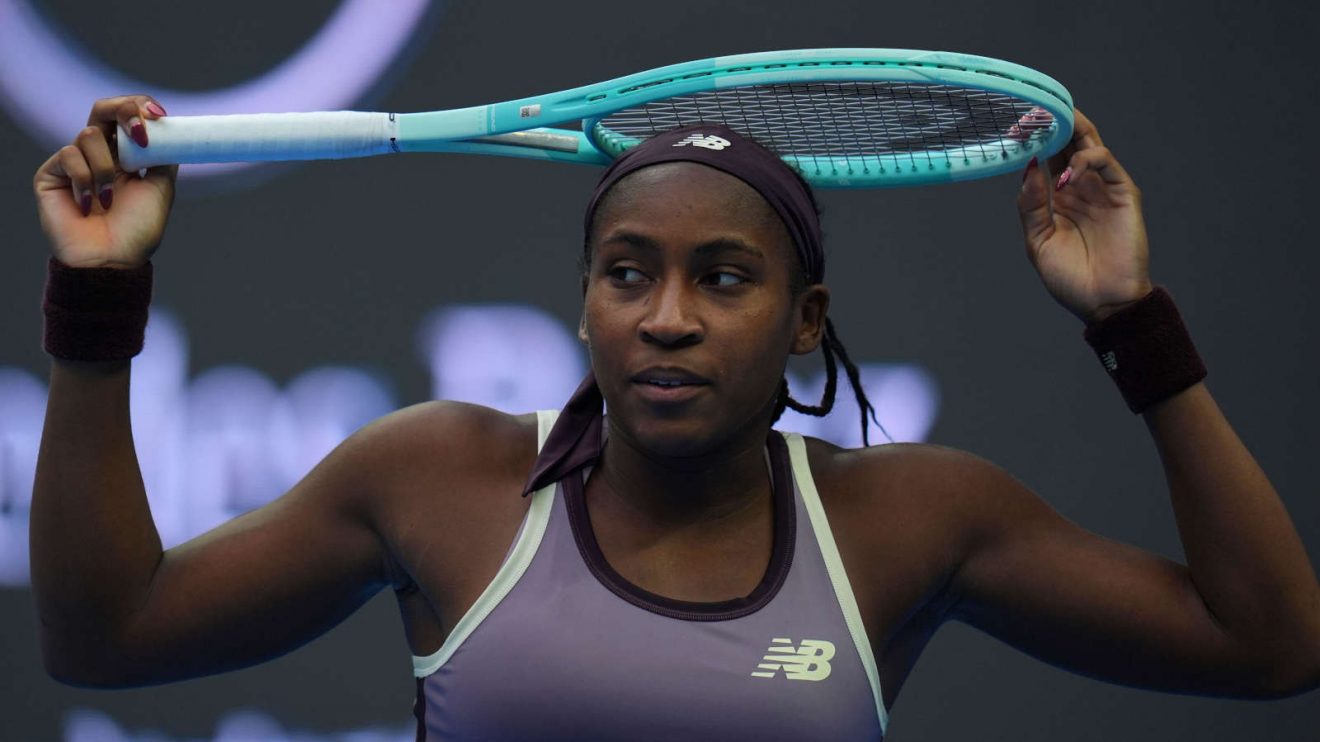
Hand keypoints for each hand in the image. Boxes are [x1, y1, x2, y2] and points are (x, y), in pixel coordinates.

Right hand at [33, 95, 176, 268]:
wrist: (113, 259)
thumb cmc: (138, 228)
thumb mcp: (160, 186)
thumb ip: (163, 153)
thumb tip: (168, 127)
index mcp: (126, 155)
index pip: (128, 115)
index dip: (140, 106)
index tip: (159, 116)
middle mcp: (100, 154)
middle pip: (102, 109)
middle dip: (123, 112)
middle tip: (140, 133)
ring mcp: (74, 162)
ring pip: (89, 135)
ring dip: (107, 168)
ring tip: (111, 199)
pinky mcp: (51, 174)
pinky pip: (69, 155)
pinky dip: (85, 180)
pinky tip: (90, 206)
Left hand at [1017, 109, 1152, 323]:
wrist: (1103, 303)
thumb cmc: (1070, 277)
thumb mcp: (1038, 241)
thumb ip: (1031, 205)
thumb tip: (1029, 167)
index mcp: (1057, 196)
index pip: (1046, 156)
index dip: (1032, 140)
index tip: (1012, 126)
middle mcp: (1080, 186)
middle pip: (1067, 141)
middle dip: (1050, 123)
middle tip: (1029, 113)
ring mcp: (1102, 187)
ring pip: (1088, 142)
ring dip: (1069, 129)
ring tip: (1047, 128)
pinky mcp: (1122, 193)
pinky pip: (1106, 162)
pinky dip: (1086, 160)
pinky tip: (1067, 176)